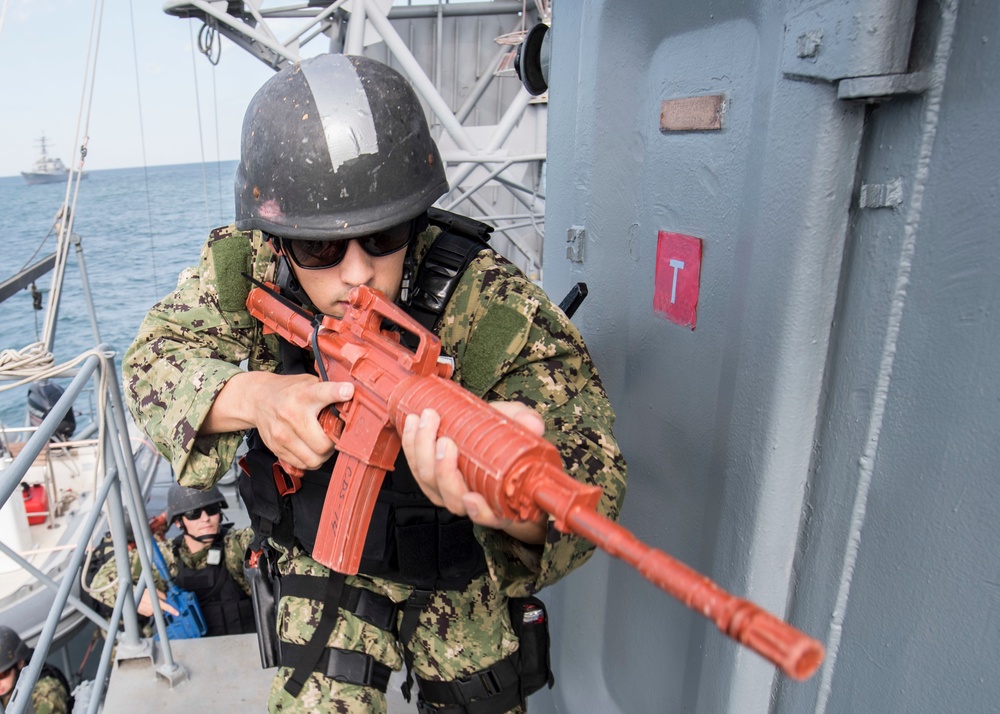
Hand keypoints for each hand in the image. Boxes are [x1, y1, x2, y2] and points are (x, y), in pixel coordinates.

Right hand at [137, 588, 178, 617]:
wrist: (133, 598)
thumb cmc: (143, 593)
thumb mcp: (154, 591)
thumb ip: (162, 595)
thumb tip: (166, 598)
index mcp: (158, 603)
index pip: (167, 607)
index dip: (173, 610)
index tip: (177, 613)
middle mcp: (154, 609)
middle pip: (161, 609)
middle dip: (160, 605)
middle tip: (155, 600)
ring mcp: (150, 612)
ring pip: (155, 610)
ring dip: (154, 606)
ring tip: (149, 601)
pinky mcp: (146, 614)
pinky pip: (150, 612)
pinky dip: (149, 608)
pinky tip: (146, 604)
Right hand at [205, 371, 354, 470]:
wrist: (258, 399)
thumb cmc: (289, 391)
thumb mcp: (309, 382)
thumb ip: (329, 390)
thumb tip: (353, 397)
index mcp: (304, 394)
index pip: (323, 393)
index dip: (338, 392)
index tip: (349, 392)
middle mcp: (292, 414)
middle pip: (323, 444)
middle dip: (333, 444)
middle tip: (333, 437)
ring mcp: (282, 433)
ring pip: (313, 459)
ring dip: (322, 456)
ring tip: (321, 444)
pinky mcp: (275, 447)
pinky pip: (301, 465)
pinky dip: (309, 460)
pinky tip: (309, 449)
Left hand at [400, 401, 548, 543]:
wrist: (487, 438)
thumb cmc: (506, 446)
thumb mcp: (521, 432)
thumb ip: (528, 426)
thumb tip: (534, 425)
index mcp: (498, 500)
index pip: (488, 516)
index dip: (478, 511)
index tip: (472, 496)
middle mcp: (469, 502)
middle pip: (450, 495)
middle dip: (442, 468)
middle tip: (445, 438)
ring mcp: (445, 491)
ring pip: (428, 480)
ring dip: (422, 450)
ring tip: (427, 420)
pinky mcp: (428, 477)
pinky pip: (414, 467)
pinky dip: (411, 445)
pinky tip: (412, 423)